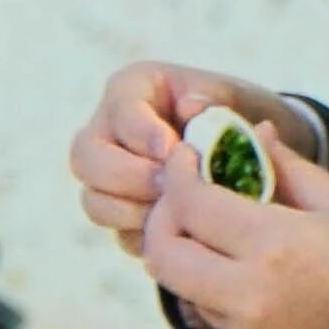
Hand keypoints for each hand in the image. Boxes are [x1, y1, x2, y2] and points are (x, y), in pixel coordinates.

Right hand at [69, 59, 292, 255]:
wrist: (243, 153)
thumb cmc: (230, 117)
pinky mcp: (123, 218)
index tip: (173, 149)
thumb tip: (190, 107)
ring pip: (95, 202)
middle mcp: (106, 134)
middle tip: (170, 185)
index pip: (120, 111)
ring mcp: (107, 180)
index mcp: (130, 91)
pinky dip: (149, 237)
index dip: (142, 133)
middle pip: (85, 158)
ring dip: (135, 211)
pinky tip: (180, 230)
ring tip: (177, 210)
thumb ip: (212, 99)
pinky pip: (121, 235)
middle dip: (129, 176)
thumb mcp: (228, 97)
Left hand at [140, 128, 328, 328]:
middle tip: (184, 195)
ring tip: (211, 230)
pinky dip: (210, 287)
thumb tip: (252, 133)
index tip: (187, 157)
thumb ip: (286, 166)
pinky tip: (238, 266)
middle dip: (164, 218)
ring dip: (184, 255)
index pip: (190, 204)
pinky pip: (213, 317)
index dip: (178, 174)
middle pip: (164, 253)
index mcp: (272, 244)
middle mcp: (249, 293)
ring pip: (182, 289)